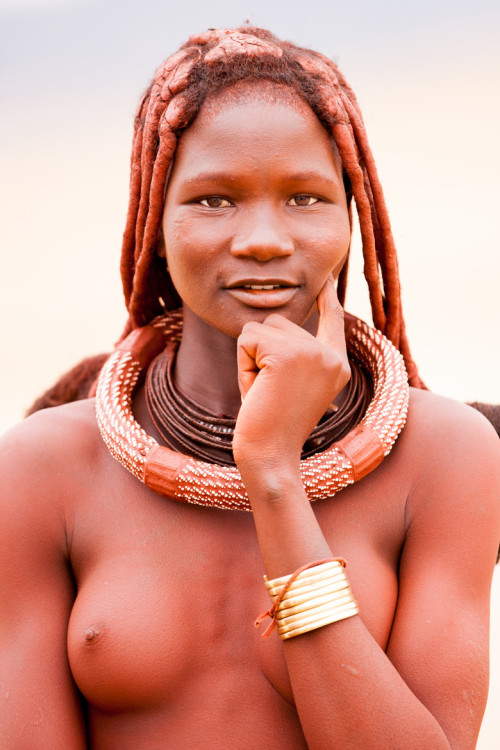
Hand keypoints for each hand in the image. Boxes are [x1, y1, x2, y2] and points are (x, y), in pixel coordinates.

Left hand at [233, 275, 350, 469]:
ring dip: (250, 360)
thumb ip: (293, 356)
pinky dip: (242, 366)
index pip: (333, 322)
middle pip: (278, 323)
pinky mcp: (286, 353)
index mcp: (337, 365)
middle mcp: (331, 355)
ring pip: (260, 329)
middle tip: (270, 393)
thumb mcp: (292, 387)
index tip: (327, 279)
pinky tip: (256, 391)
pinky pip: (246, 339)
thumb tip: (273, 322)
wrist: (271, 456)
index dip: (328, 299)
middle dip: (261, 354)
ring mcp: (312, 352)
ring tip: (264, 393)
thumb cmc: (274, 428)